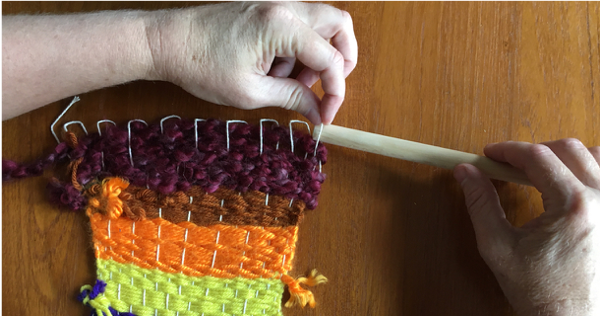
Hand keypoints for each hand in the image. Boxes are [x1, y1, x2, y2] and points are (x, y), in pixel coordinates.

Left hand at [145, 1, 357, 123]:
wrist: (167, 41)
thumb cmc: (201, 65)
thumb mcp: (250, 92)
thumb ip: (292, 98)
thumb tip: (317, 112)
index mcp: (281, 25)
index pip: (330, 58)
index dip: (335, 91)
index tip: (326, 115)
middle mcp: (284, 7)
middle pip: (339, 25)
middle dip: (342, 60)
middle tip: (326, 87)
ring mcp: (275, 3)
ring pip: (321, 23)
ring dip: (318, 55)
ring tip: (288, 81)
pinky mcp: (266, 9)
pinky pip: (299, 25)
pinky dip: (299, 48)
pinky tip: (274, 69)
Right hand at [454, 139, 599, 315]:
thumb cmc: (540, 290)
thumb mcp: (498, 246)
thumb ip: (480, 203)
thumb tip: (466, 173)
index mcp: (572, 206)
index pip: (538, 156)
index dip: (508, 150)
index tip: (490, 154)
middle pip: (567, 149)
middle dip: (532, 151)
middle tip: (508, 165)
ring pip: (595, 155)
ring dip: (565, 156)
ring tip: (540, 172)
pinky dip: (589, 169)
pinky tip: (570, 182)